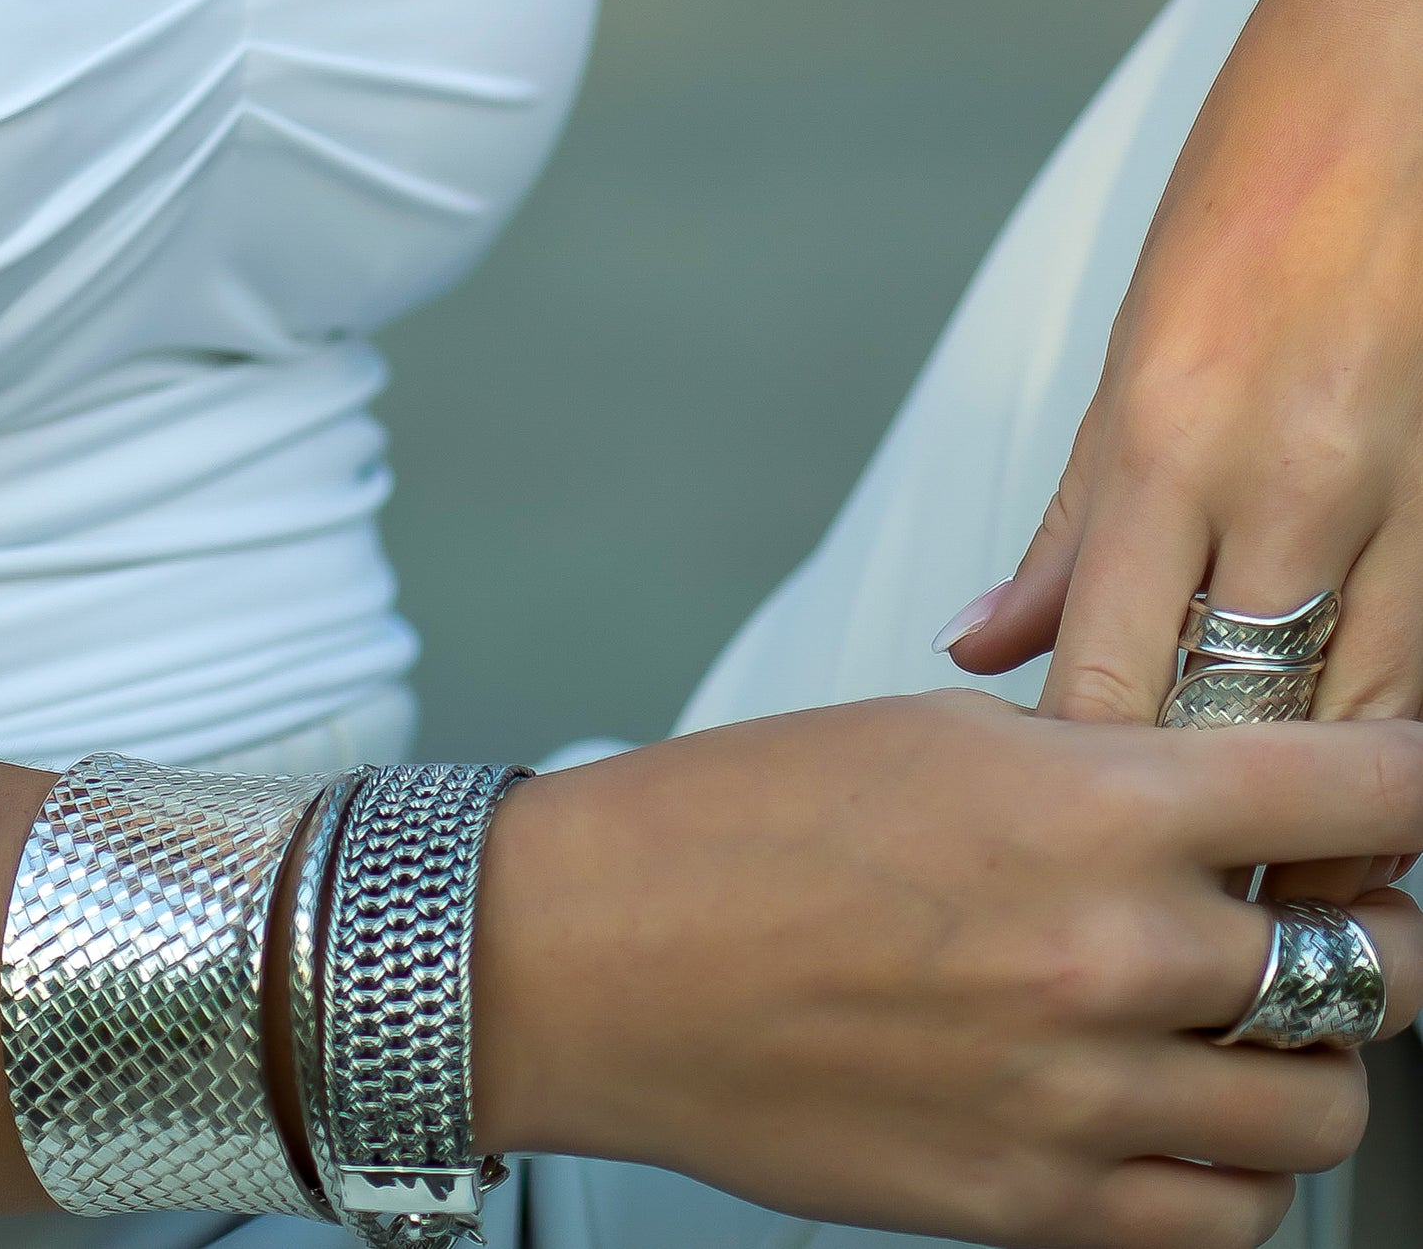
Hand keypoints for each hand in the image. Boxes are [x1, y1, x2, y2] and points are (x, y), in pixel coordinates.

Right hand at [470, 690, 1422, 1248]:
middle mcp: (1111, 956)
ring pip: (1314, 1112)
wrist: (598, 954)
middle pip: (1376, 969)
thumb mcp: (938, 736)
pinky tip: (1168, 1113)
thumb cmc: (735, 825)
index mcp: (1091, 806)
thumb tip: (1191, 810)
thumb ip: (1092, 776)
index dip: (1416, 785)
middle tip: (1328, 908)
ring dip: (1301, 1058)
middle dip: (1377, 930)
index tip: (1410, 795)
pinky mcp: (1021, 1207)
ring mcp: (1075, 1100)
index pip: (1363, 793)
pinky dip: (1225, 1167)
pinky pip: (1215, 1221)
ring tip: (1235, 1019)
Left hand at [941, 0, 1422, 900]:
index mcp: (1165, 443)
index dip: (1088, 779)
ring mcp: (1409, 491)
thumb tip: (981, 640)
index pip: (1109, 674)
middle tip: (1177, 913)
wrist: (1400, 71)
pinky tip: (1371, 785)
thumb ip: (1065, 526)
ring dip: (1318, 811)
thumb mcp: (1121, 363)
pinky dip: (1398, 728)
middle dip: (1213, 830)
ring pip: (1366, 716)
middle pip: (1240, 719)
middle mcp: (1291, 480)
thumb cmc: (1240, 207)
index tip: (1068, 850)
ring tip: (1276, 889)